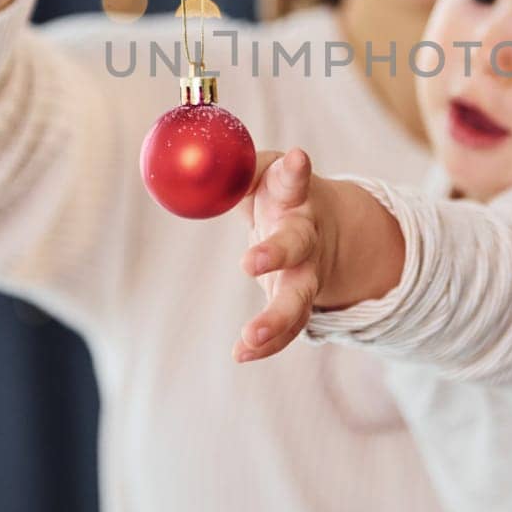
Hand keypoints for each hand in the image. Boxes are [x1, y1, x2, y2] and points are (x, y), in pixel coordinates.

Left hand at [234, 149, 335, 363]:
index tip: (297, 158)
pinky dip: (268, 344)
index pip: (294, 179)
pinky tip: (241, 354)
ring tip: (250, 337)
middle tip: (249, 263)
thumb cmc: (277, 191)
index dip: (295, 170)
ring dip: (277, 317)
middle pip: (298, 244)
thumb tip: (187, 165)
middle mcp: (306, 233)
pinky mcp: (299, 299)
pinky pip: (289, 327)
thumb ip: (230, 170)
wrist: (323, 223)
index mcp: (294, 195)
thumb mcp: (259, 172)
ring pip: (299, 297)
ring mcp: (306, 270)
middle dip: (276, 252)